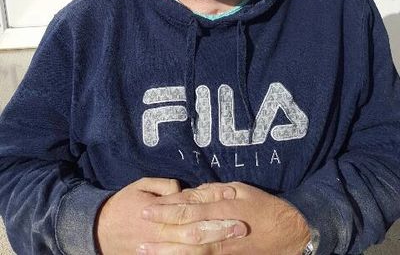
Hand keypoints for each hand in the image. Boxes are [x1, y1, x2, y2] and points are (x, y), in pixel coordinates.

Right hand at [95, 178, 246, 254]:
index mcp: (159, 212)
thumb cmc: (124, 203)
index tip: (231, 196)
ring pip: (192, 250)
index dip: (211, 202)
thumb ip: (164, 187)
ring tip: (234, 239)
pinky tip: (215, 253)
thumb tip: (184, 189)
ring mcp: (161, 248)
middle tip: (242, 225)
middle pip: (196, 232)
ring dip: (214, 244)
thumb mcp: (141, 186)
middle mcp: (162, 232)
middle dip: (220, 229)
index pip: (191, 207)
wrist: (101, 230)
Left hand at [141, 182, 310, 253]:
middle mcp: (219, 232)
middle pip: (184, 234)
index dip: (166, 210)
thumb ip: (215, 192)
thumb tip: (192, 193)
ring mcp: (222, 250)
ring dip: (166, 253)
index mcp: (222, 211)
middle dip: (160, 234)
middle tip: (138, 234)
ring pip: (190, 253)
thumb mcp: (240, 190)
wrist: (288, 234)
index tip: (147, 209)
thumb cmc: (263, 207)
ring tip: (145, 251)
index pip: (188, 210)